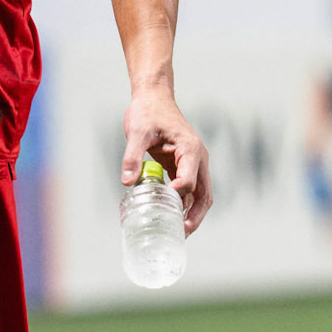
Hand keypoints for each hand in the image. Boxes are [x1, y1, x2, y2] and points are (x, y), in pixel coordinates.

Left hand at [121, 87, 211, 233]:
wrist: (153, 97)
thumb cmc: (148, 111)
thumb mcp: (137, 132)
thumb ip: (132, 156)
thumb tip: (126, 182)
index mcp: (190, 149)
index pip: (190, 179)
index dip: (179, 194)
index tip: (165, 204)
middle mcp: (197, 159)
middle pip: (204, 194)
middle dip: (195, 216)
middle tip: (182, 233)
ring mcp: (192, 164)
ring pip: (199, 195)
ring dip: (191, 214)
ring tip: (178, 233)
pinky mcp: (182, 166)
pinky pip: (187, 190)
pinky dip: (182, 204)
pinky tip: (170, 216)